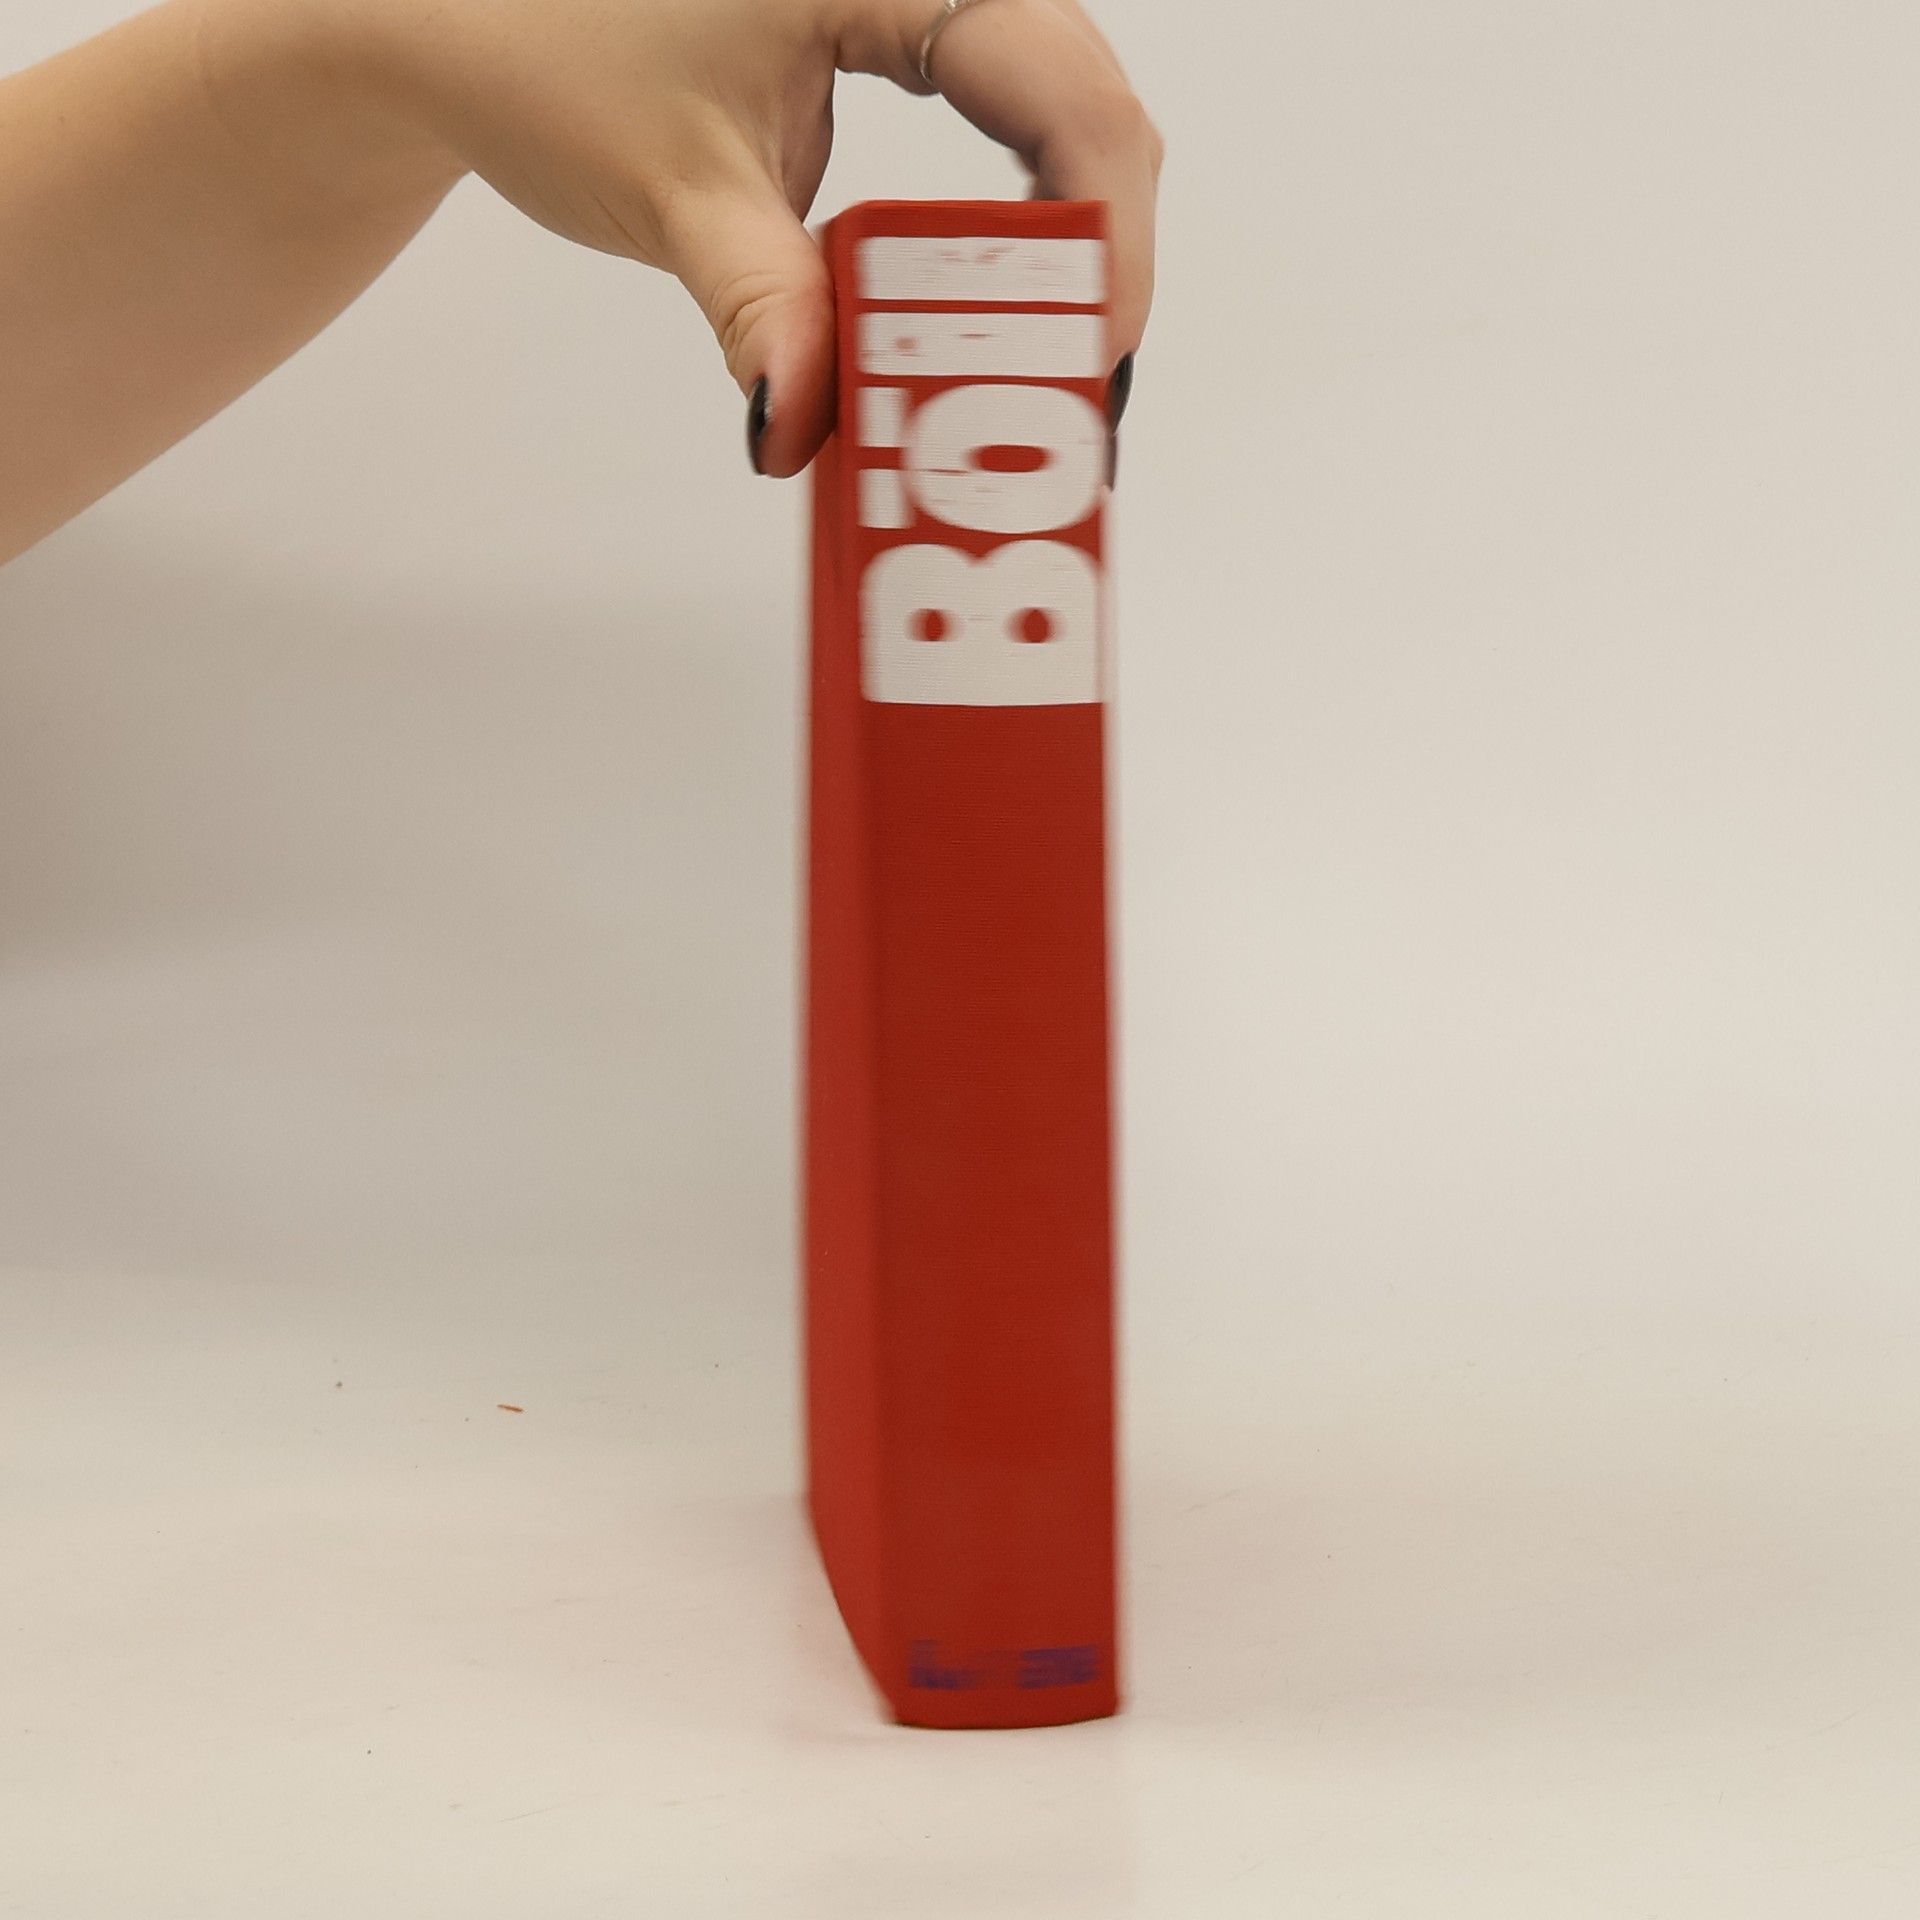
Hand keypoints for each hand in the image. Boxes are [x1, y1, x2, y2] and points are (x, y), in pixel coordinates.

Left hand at [321, 0, 1160, 472]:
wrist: (475, 36)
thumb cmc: (552, 61)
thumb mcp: (677, 198)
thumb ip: (762, 311)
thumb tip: (807, 429)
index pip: (1057, 86)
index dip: (1099, 228)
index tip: (1094, 352)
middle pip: (1084, 105)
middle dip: (1093, 255)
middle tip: (1081, 386)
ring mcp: (919, 2)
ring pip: (1060, 120)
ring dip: (1061, 251)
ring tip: (1051, 367)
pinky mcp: (904, 45)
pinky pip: (1005, 136)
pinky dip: (1010, 236)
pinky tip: (1004, 310)